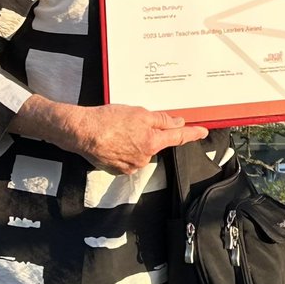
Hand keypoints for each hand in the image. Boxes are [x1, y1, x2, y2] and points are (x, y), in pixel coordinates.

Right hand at [12, 96, 208, 174]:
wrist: (81, 132)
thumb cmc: (108, 120)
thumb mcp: (139, 113)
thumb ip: (161, 120)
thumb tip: (177, 122)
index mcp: (152, 142)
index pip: (178, 137)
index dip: (192, 133)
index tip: (203, 132)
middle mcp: (144, 157)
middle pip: (155, 144)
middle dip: (149, 134)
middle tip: (131, 123)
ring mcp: (130, 166)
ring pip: (140, 151)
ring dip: (134, 142)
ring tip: (118, 131)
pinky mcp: (117, 170)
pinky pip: (127, 159)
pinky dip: (123, 150)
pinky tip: (112, 141)